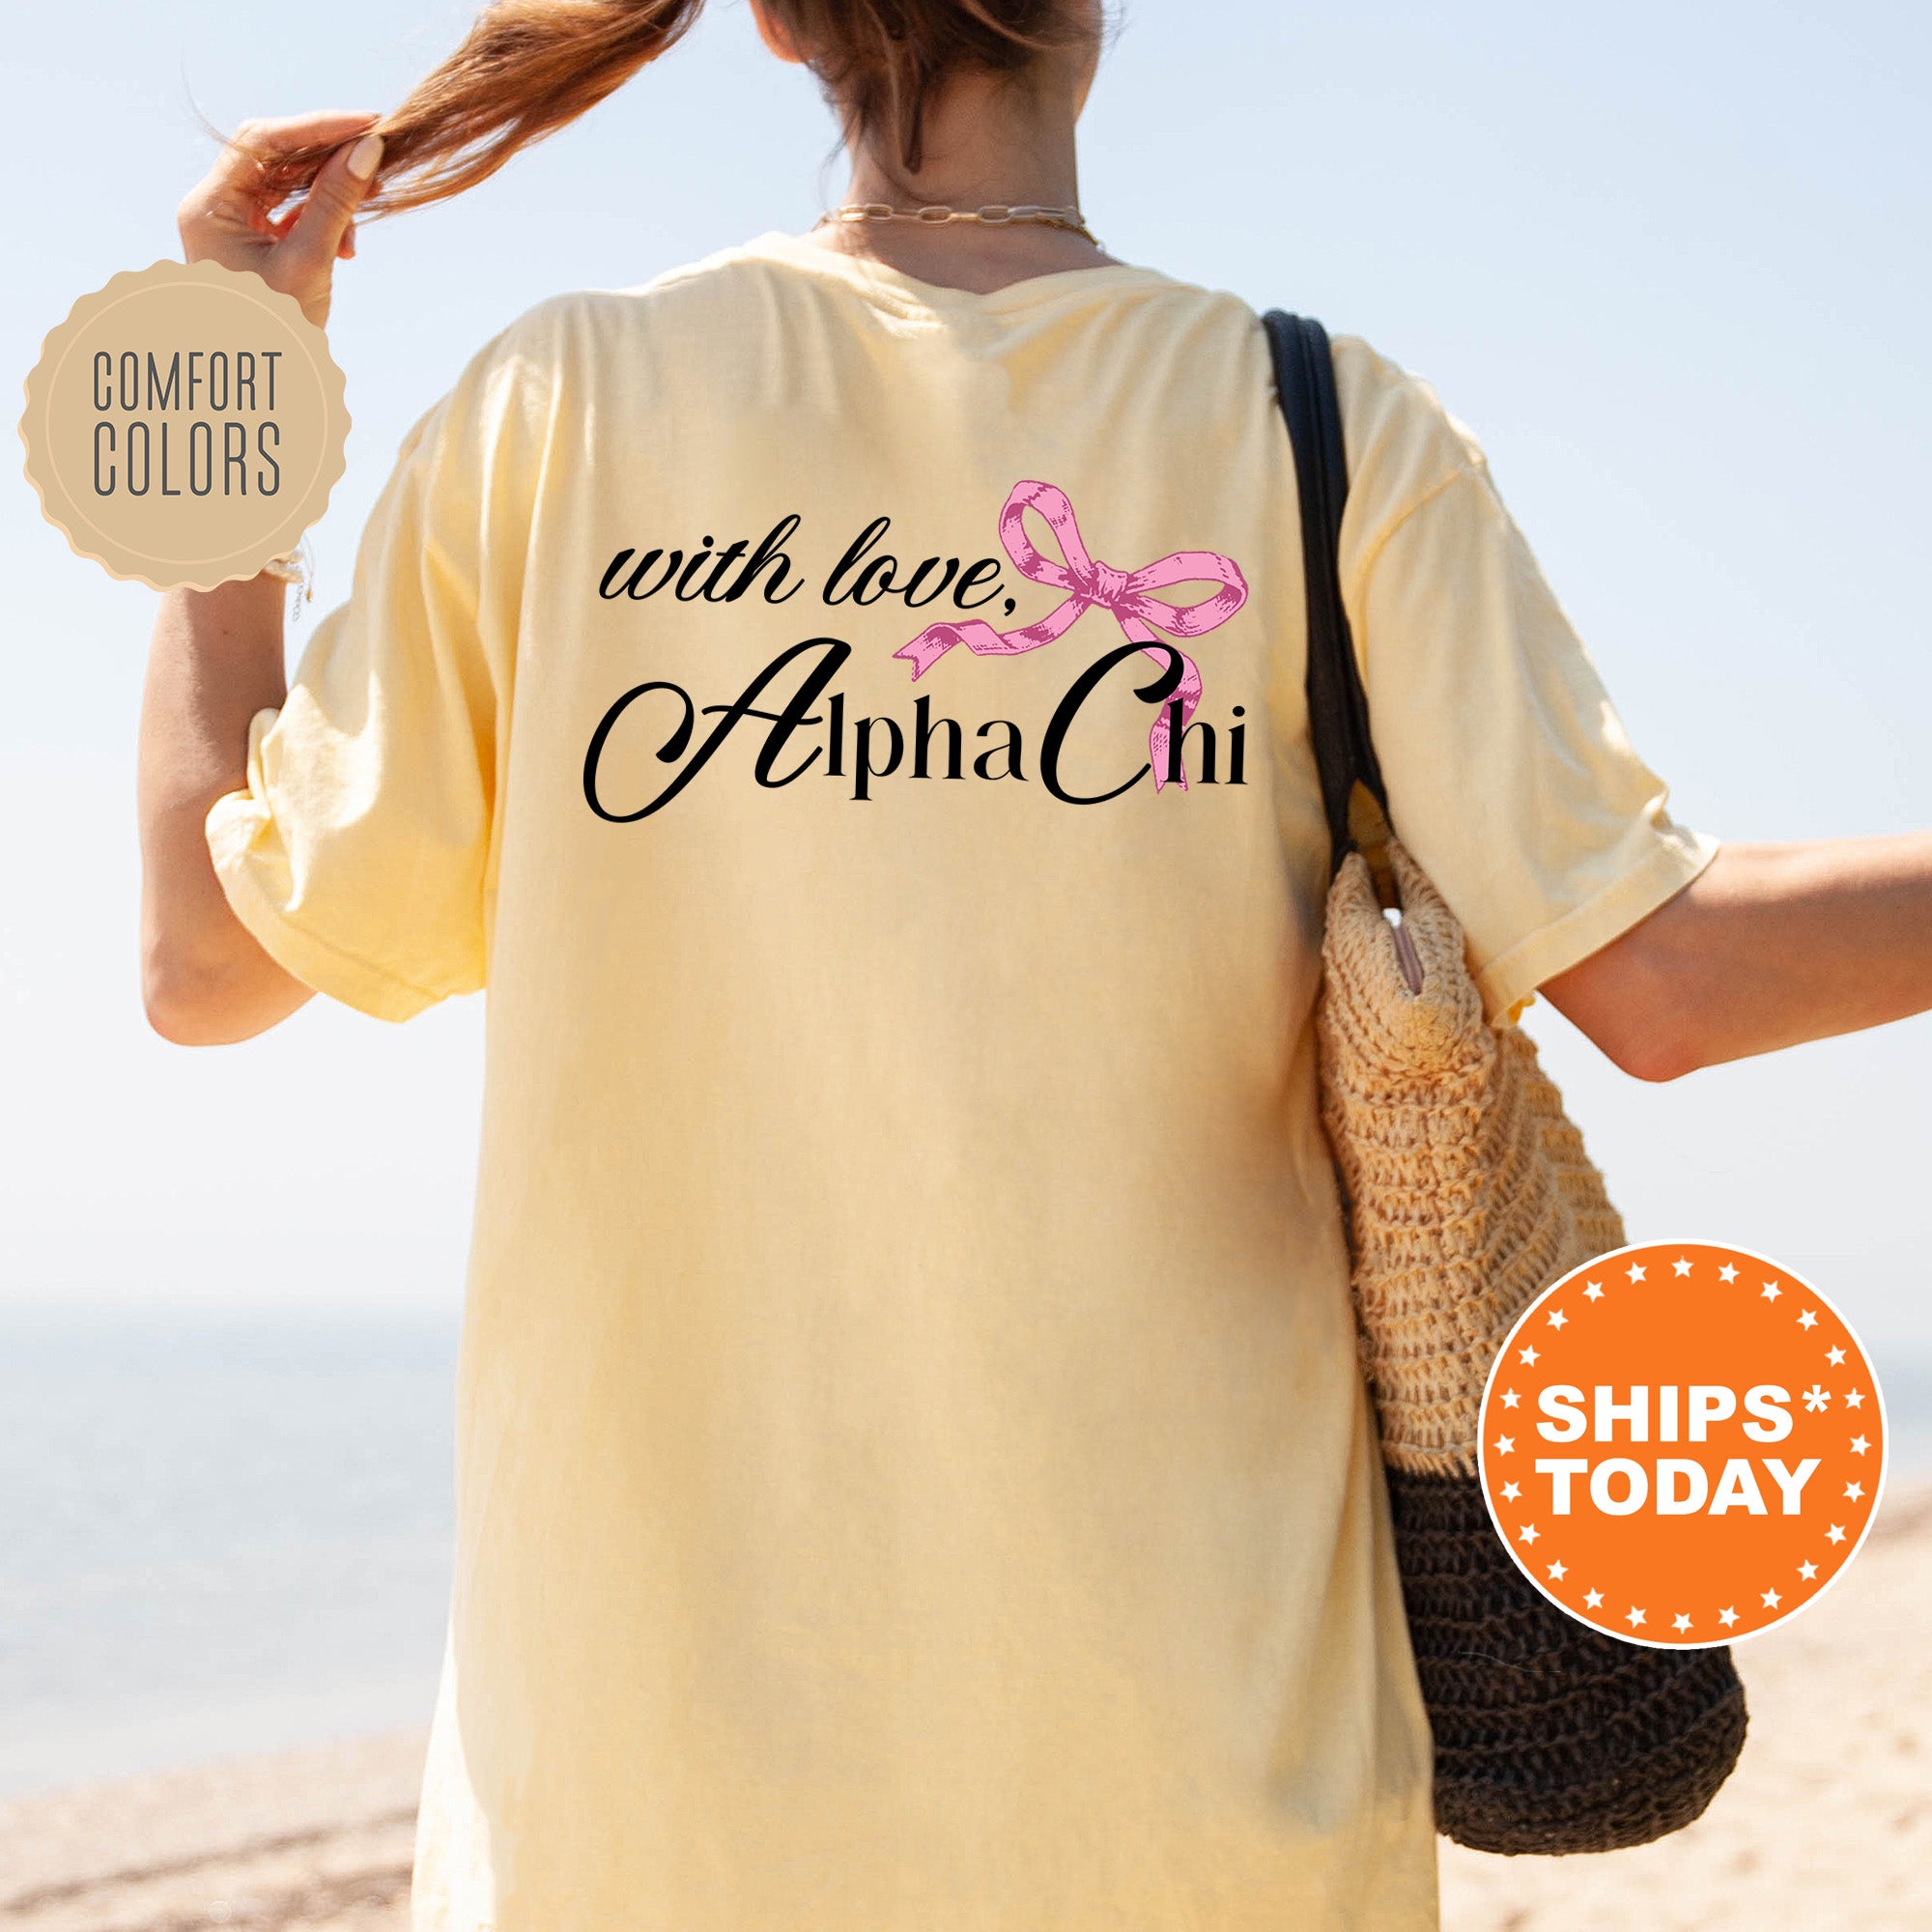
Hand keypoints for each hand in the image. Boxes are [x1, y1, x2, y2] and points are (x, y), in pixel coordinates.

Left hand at [176, 110, 384, 328]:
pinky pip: (290, 211)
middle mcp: (213, 206)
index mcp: (209, 207)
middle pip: (274, 156)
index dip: (317, 127)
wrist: (261, 389)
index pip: (261, 141)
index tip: (367, 125)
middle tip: (375, 157)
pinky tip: (346, 244)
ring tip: (362, 218)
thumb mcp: (309, 264)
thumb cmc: (275, 336)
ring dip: (330, 193)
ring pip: (286, 183)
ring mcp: (232, 224)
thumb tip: (368, 150)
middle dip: (327, 157)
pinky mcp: (253, 242)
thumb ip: (336, 204)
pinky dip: (323, 218)